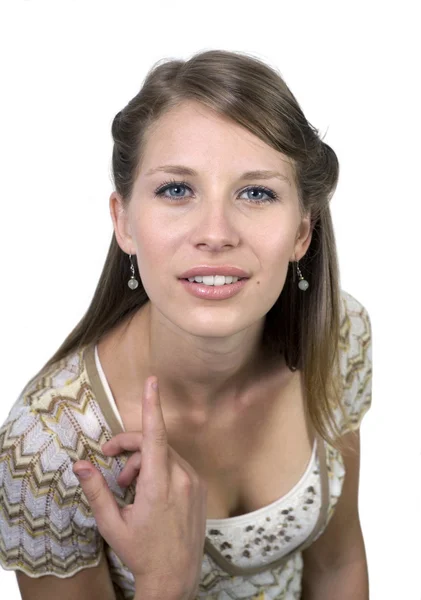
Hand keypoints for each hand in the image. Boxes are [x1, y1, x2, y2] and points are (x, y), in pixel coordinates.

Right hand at [72, 376, 207, 597]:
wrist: (175, 577)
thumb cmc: (141, 552)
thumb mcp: (112, 524)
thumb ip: (96, 491)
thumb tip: (80, 464)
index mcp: (158, 486)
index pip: (155, 436)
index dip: (152, 406)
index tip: (152, 381)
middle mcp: (181, 479)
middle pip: (153, 444)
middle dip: (129, 448)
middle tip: (109, 460)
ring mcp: (194, 482)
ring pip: (164, 454)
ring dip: (143, 462)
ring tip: (128, 487)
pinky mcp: (200, 487)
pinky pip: (176, 465)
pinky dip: (159, 469)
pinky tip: (148, 491)